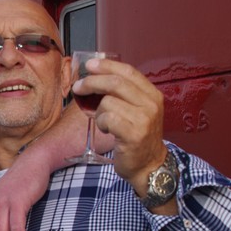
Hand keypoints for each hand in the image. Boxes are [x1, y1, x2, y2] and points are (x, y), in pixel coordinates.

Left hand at [72, 56, 166, 186]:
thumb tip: (94, 76)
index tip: (90, 65)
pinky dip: (101, 123)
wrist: (149, 166)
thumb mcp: (137, 110)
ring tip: (103, 121)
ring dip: (98, 111)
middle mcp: (151, 104)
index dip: (107, 66)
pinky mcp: (134, 134)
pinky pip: (107, 119)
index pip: (128, 71)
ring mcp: (144, 119)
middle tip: (79, 87)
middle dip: (92, 82)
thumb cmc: (137, 137)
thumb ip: (123, 94)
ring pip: (108, 102)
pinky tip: (106, 129)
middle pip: (116, 83)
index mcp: (152, 94)